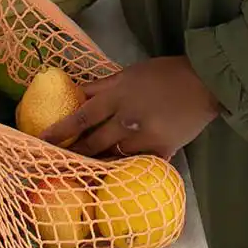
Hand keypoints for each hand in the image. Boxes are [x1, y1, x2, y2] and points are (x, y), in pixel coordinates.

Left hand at [42, 57, 221, 158]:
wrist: (203, 83)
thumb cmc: (164, 73)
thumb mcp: (129, 73)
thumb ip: (102, 86)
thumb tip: (76, 92)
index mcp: (116, 97)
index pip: (80, 117)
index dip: (60, 131)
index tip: (43, 141)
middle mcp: (125, 119)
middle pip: (93, 142)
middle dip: (76, 153)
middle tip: (61, 162)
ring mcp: (144, 137)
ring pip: (114, 155)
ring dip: (100, 161)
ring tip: (88, 168)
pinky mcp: (162, 149)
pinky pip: (140, 162)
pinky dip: (130, 166)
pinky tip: (121, 174)